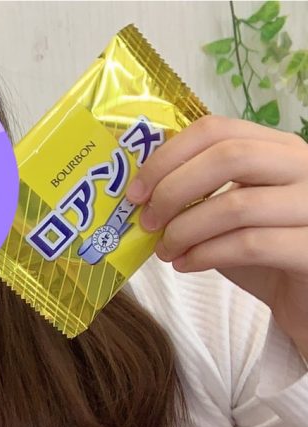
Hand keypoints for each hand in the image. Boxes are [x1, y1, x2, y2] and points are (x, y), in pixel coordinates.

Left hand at [130, 115, 307, 353]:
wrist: (305, 296)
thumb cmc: (263, 249)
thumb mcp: (229, 210)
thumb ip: (197, 191)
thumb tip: (138, 190)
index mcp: (279, 148)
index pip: (217, 129)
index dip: (167, 157)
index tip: (136, 191)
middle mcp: (305, 167)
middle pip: (229, 157)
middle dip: (174, 190)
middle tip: (146, 222)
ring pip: (237, 205)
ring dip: (185, 230)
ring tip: (165, 251)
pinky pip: (251, 245)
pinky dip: (206, 255)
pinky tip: (186, 265)